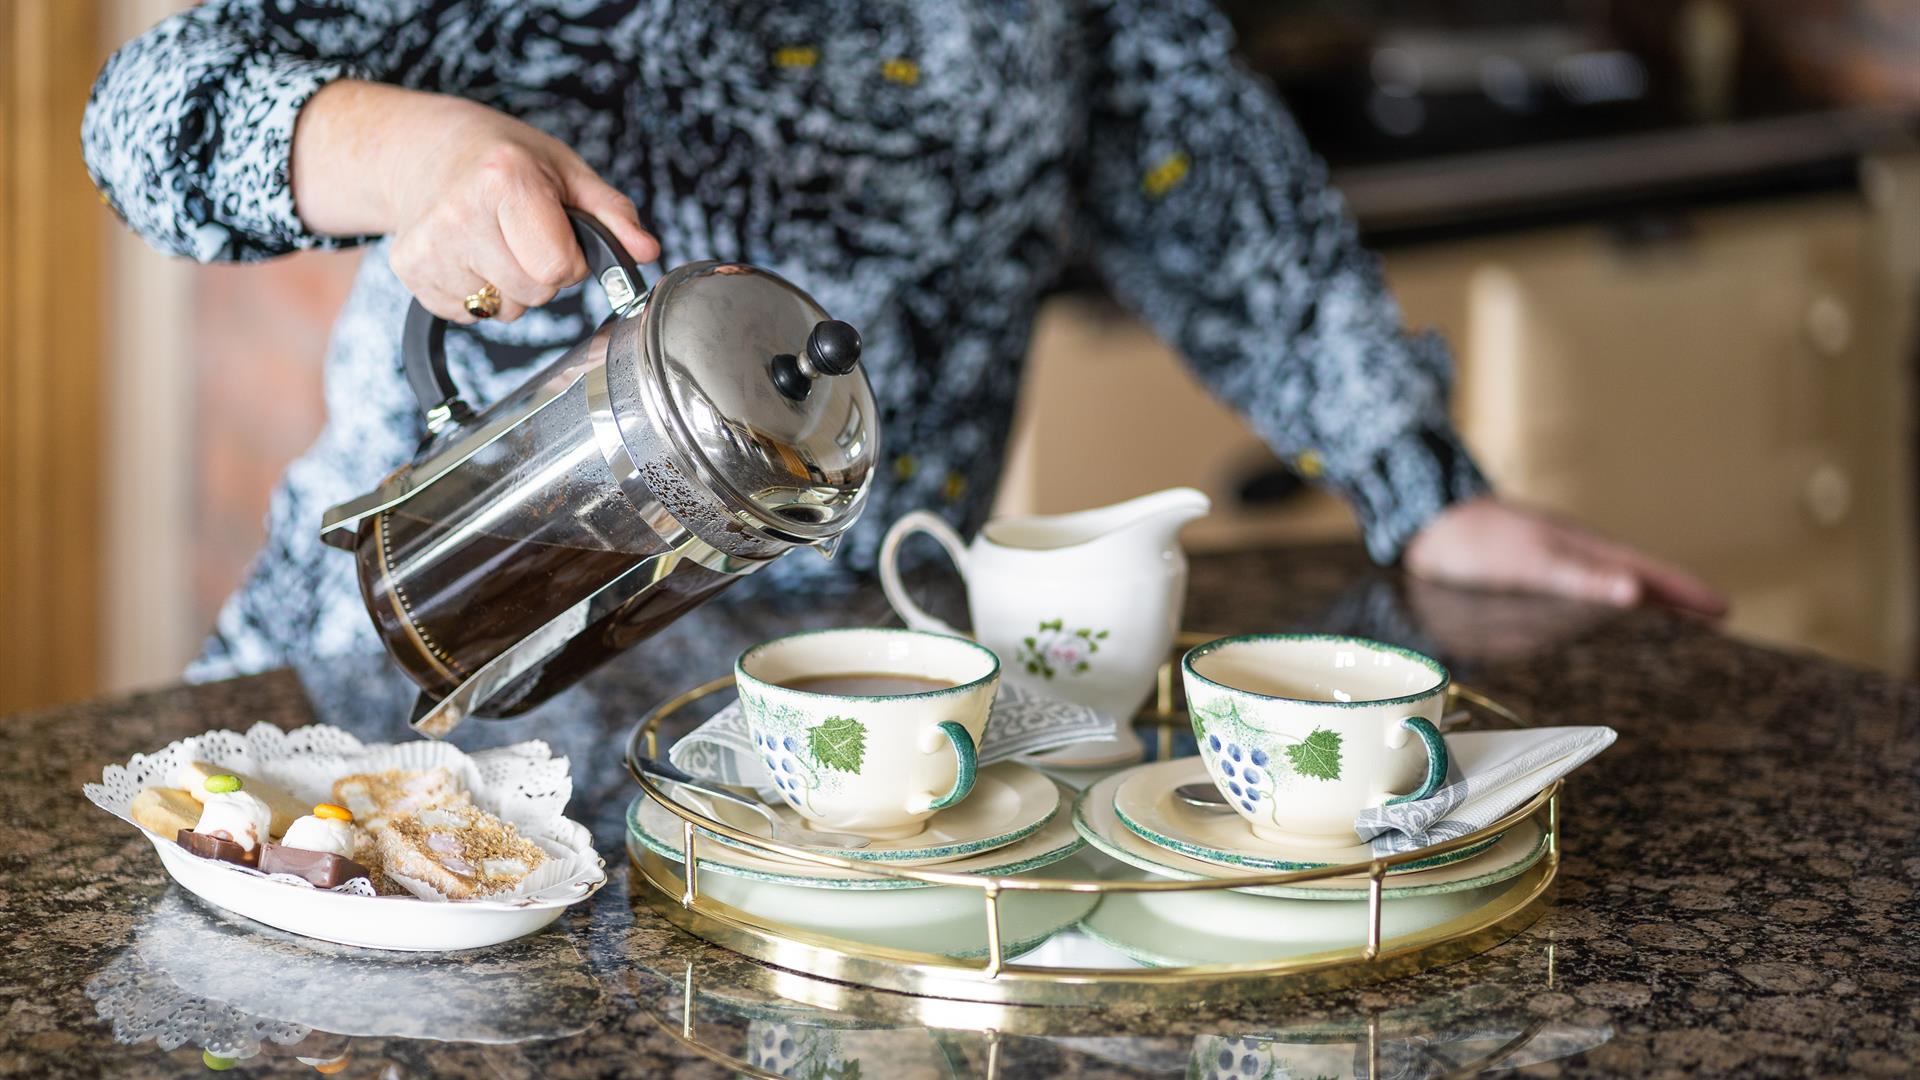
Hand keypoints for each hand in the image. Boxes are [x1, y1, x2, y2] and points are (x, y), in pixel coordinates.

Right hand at [291, 80, 657, 322]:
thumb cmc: (503, 158)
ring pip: (502, 311)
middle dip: (541, 275)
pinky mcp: (410, 271)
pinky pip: (469, 314)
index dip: (570, 260)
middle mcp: (459, 212)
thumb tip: (648, 251)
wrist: (424, 149)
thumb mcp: (565, 171)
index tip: (558, 234)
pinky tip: (469, 254)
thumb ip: (612, 214)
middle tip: (523, 235)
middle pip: (533, 293)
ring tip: (493, 242)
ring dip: (510, 288)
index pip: (557, 268)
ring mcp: (429, 245)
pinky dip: (478, 294)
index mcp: (504, 179)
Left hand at [1402, 497, 1728, 616]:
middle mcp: (1575, 551)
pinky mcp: (1531, 568)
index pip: (1648, 571)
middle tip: (1710, 620)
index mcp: (1584, 547)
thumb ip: (1580, 577)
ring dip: (1643, 600)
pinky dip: (1604, 601)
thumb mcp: (1530, 561)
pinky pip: (1583, 586)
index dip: (1685, 591)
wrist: (1425, 522)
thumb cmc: (1476, 542)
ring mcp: (1554, 557)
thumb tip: (1635, 592)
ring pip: (1611, 579)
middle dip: (1675, 597)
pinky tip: (1597, 615)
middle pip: (1638, 575)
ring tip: (1670, 624)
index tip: (1723, 609)